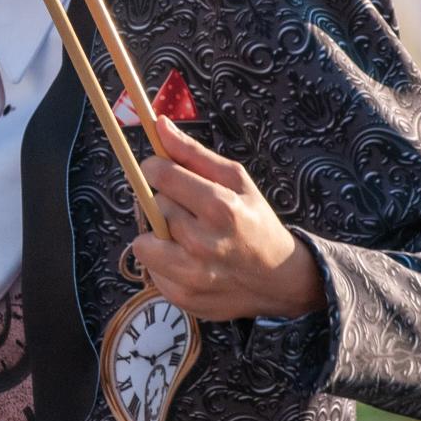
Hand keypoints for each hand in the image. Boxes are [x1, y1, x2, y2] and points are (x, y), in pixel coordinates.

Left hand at [134, 117, 325, 322]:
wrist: (278, 279)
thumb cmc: (255, 222)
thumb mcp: (236, 181)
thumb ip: (193, 153)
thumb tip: (158, 125)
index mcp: (220, 207)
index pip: (161, 176)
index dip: (155, 168)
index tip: (159, 170)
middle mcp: (203, 242)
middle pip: (153, 206)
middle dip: (166, 204)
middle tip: (190, 211)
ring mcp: (191, 274)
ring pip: (143, 242)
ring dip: (158, 236)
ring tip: (183, 237)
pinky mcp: (181, 296)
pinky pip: (150, 269)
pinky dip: (164, 262)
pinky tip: (189, 260)